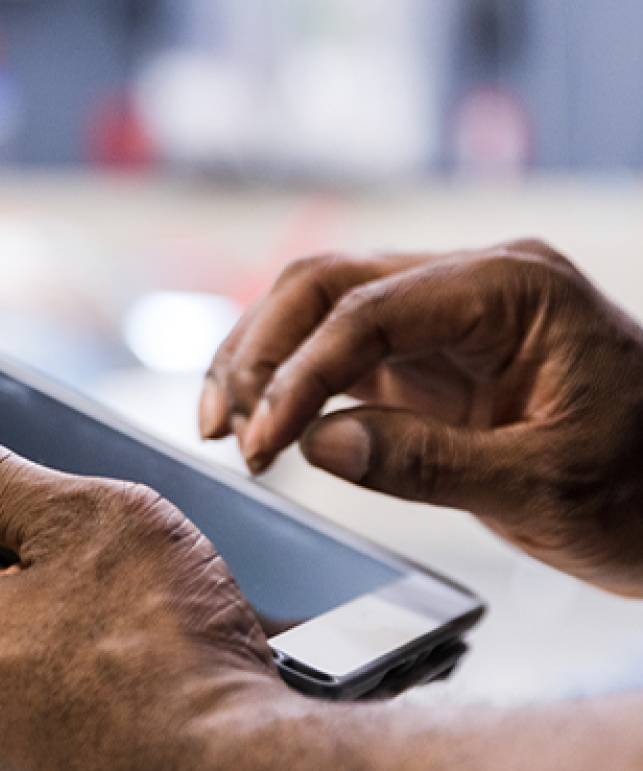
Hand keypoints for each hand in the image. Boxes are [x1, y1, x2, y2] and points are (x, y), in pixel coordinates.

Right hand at [201, 240, 642, 592]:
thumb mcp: (547, 488)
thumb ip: (428, 462)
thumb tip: (317, 442)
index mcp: (512, 288)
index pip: (371, 310)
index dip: (300, 373)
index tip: (260, 440)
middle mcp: (472, 282)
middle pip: (328, 284)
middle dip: (262, 351)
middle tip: (224, 429)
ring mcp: (447, 315)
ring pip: (320, 307)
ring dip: (262, 359)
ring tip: (222, 426)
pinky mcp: (431, 355)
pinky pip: (341, 350)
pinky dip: (292, 382)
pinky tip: (261, 422)